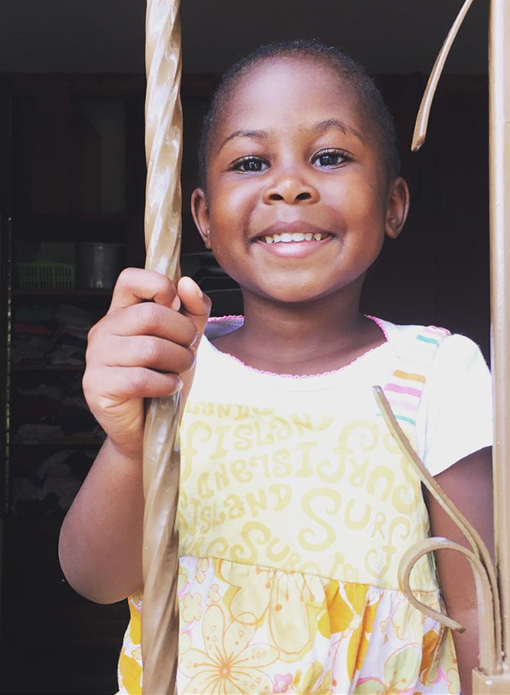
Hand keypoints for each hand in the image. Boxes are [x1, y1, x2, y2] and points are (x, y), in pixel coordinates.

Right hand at [83, 268, 210, 460]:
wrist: (148, 429)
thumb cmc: (164, 381)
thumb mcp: (185, 341)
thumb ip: (193, 311)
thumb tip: (187, 283)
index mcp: (121, 314)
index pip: (131, 278)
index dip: (159, 285)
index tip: (176, 306)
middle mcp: (103, 331)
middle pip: (150, 315)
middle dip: (182, 334)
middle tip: (189, 351)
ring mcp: (96, 358)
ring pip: (149, 348)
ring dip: (179, 361)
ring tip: (180, 371)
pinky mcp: (97, 386)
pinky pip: (141, 378)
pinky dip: (166, 384)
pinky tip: (169, 387)